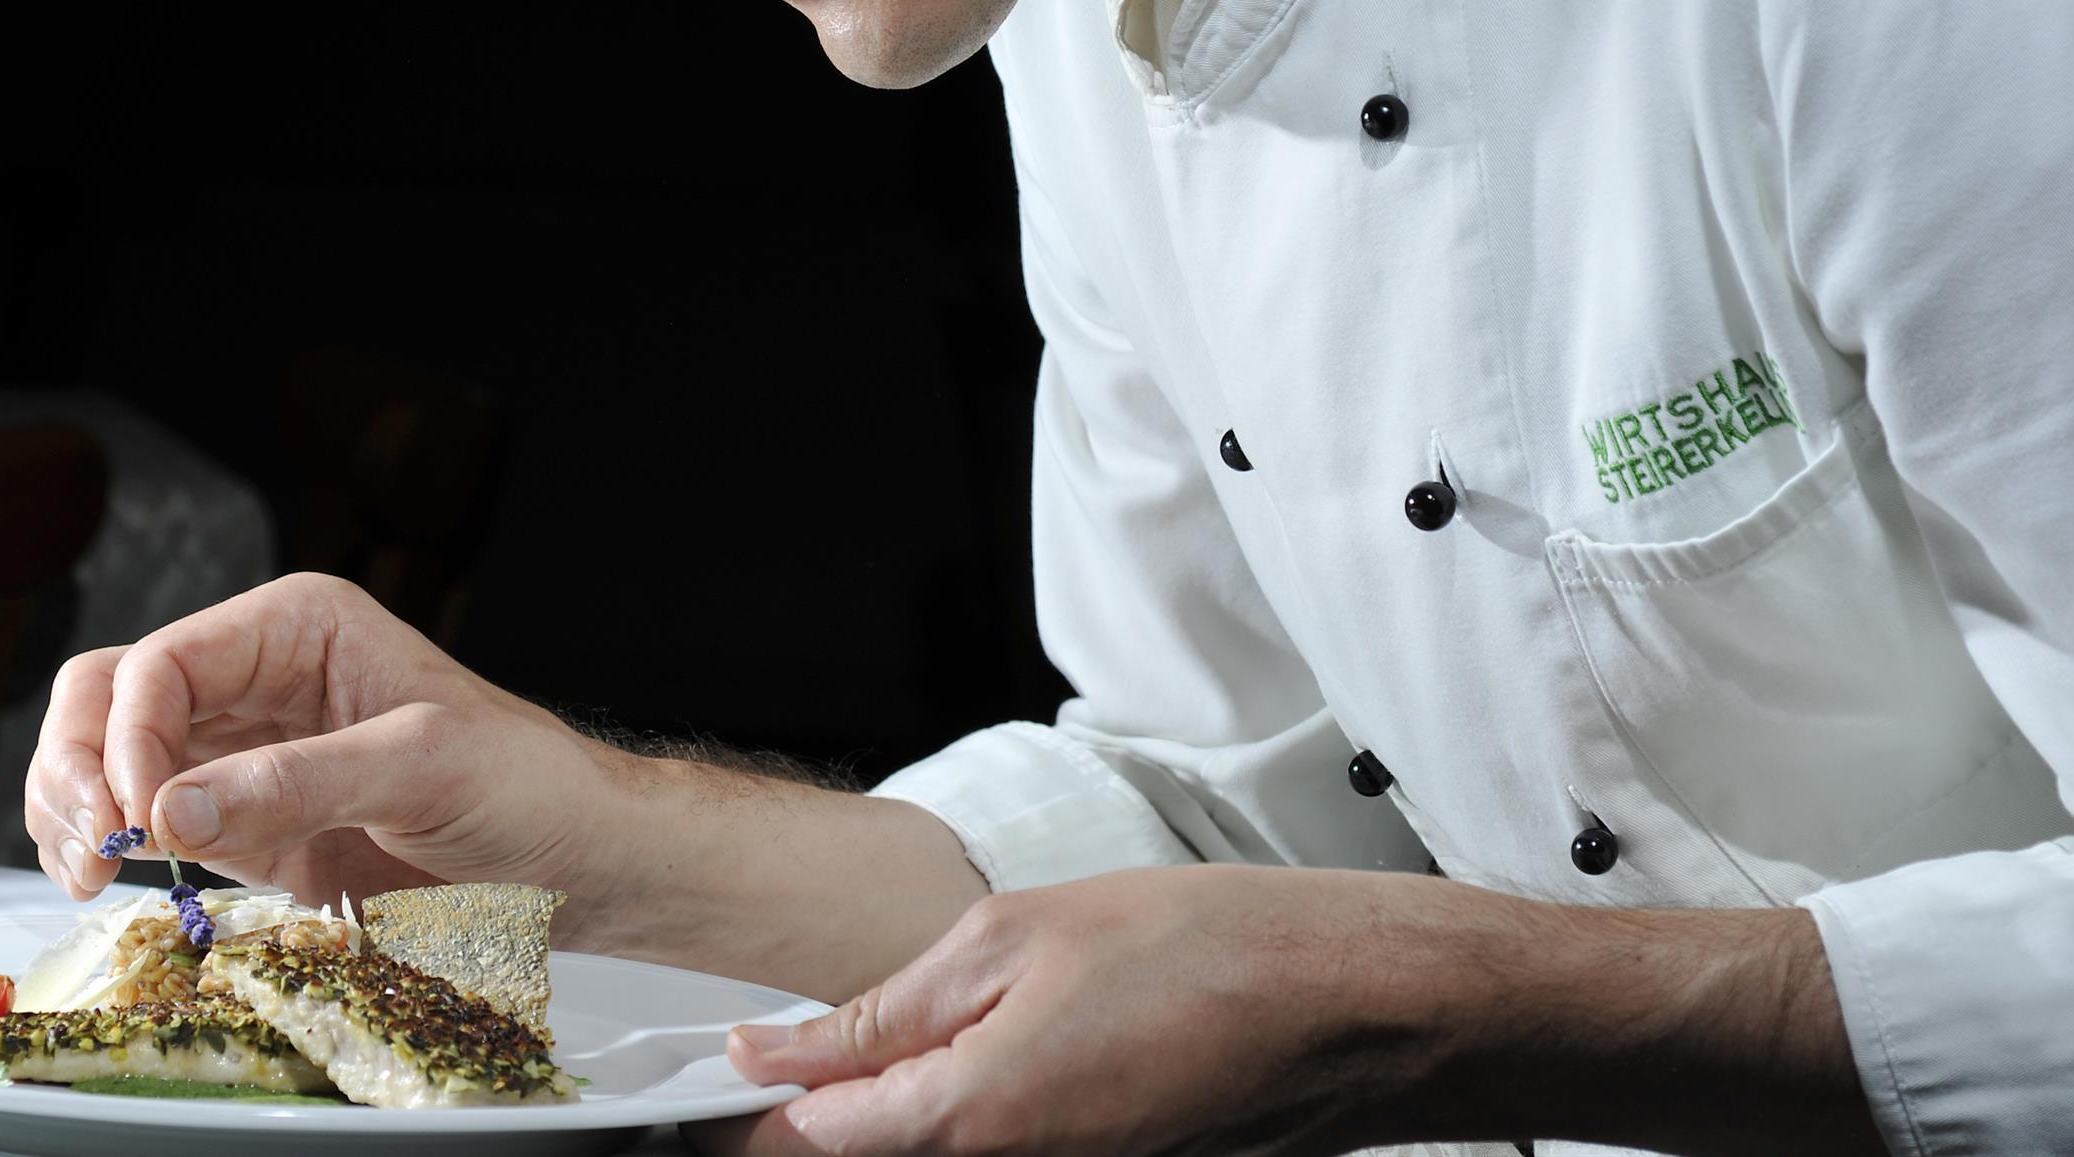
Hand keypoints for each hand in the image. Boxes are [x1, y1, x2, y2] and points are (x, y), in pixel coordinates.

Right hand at [23, 572, 614, 907]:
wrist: (574, 859)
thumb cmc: (526, 784)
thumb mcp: (424, 766)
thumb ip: (299, 783)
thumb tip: (175, 809)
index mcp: (296, 628)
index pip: (165, 662)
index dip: (131, 736)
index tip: (143, 817)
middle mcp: (255, 680)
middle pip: (107, 696)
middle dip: (76, 764)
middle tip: (93, 847)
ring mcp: (241, 756)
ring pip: (104, 756)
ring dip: (73, 808)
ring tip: (90, 872)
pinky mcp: (243, 826)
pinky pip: (145, 822)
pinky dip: (107, 847)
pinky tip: (113, 883)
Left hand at [715, 869, 1870, 1156]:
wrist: (1355, 1006)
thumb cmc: (1212, 949)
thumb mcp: (1014, 937)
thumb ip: (878, 1013)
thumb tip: (771, 1055)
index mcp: (968, 1122)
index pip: (805, 1146)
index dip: (750, 1112)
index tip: (718, 1077)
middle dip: (828, 1121)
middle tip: (812, 1056)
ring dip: (906, 1120)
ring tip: (935, 1038)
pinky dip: (981, 1121)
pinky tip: (1008, 1059)